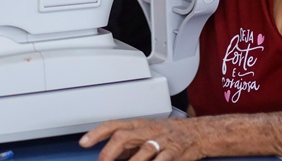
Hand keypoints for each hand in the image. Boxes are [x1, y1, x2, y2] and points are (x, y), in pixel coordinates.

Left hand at [79, 117, 206, 160]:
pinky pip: (162, 160)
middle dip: (110, 151)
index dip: (97, 133)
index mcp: (139, 124)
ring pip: (143, 151)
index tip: (84, 143)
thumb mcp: (146, 133)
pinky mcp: (174, 153)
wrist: (197, 133)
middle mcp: (148, 130)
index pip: (114, 125)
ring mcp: (161, 141)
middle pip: (124, 136)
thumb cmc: (169, 133)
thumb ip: (128, 145)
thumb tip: (111, 155)